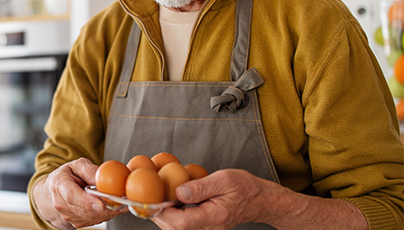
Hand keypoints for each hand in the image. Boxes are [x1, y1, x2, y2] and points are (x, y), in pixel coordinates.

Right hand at [33, 157, 123, 228]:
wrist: (57, 190)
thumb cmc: (68, 175)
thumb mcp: (77, 165)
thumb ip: (89, 170)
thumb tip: (103, 178)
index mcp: (60, 185)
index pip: (72, 196)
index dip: (86, 202)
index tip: (101, 205)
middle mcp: (61, 203)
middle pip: (85, 210)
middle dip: (106, 208)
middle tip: (122, 201)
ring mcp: (68, 215)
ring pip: (92, 217)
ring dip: (108, 211)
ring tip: (118, 201)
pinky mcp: (76, 223)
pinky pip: (95, 221)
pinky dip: (105, 214)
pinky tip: (110, 206)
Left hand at [150, 169, 367, 229]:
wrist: (262, 199)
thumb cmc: (246, 188)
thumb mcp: (224, 180)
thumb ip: (200, 187)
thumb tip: (178, 192)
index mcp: (212, 217)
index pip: (180, 222)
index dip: (161, 213)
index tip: (150, 201)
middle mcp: (208, 226)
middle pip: (175, 227)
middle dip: (157, 214)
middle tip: (144, 198)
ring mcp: (206, 227)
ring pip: (177, 226)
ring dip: (163, 214)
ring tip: (153, 197)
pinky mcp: (204, 223)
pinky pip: (184, 221)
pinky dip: (172, 212)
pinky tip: (167, 198)